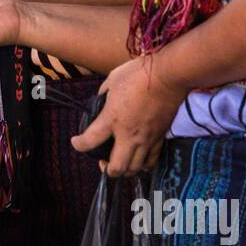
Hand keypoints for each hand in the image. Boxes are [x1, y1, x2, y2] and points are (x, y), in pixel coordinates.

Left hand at [71, 56, 186, 176]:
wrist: (168, 76)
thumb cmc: (138, 74)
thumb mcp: (112, 81)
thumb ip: (104, 96)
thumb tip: (102, 103)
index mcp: (112, 119)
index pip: (90, 141)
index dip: (79, 145)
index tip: (76, 142)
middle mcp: (129, 134)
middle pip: (117, 168)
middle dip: (106, 170)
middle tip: (102, 162)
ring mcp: (146, 139)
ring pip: (135, 169)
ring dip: (124, 170)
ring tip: (120, 162)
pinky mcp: (160, 137)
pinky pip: (151, 161)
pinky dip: (143, 165)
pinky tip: (138, 160)